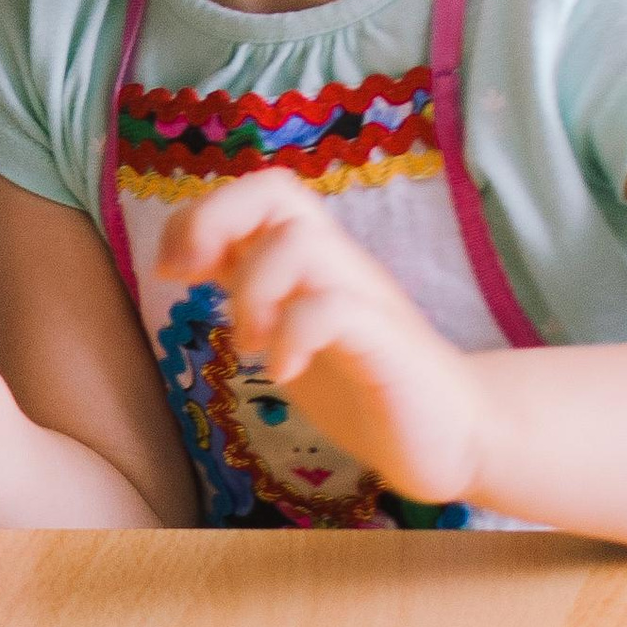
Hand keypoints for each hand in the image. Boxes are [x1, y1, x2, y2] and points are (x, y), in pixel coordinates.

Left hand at [155, 168, 489, 508]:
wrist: (453, 436)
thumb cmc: (361, 383)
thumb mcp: (284, 329)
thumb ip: (245, 287)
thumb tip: (182, 258)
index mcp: (310, 261)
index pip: (257, 192)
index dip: (198, 217)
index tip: (173, 272)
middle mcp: (337, 265)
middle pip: (276, 190)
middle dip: (216, 223)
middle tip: (199, 283)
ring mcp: (365, 299)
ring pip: (300, 242)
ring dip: (254, 291)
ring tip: (250, 344)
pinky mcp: (388, 344)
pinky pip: (335, 310)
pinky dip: (294, 336)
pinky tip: (285, 373)